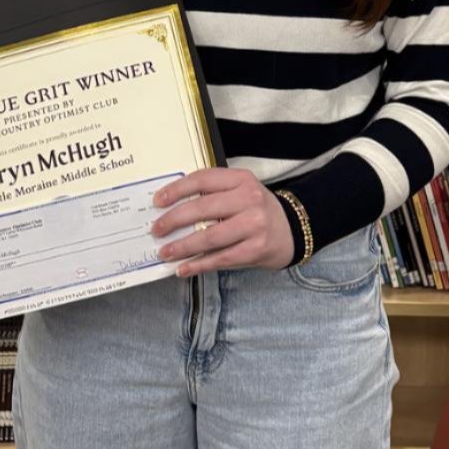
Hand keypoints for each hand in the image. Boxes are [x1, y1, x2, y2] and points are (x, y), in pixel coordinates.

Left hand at [150, 168, 295, 276]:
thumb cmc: (256, 209)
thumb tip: (171, 208)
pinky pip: (220, 258)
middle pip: (203, 208)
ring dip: (182, 246)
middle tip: (156, 230)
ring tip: (165, 252)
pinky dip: (198, 264)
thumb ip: (213, 194)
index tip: (158, 201)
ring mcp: (254, 225)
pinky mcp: (256, 249)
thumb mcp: (241, 191)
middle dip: (174, 220)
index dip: (177, 190)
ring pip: (210, 236)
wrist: (292, 230)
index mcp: (242, 179)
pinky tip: (183, 268)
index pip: (203, 179)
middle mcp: (250, 199)